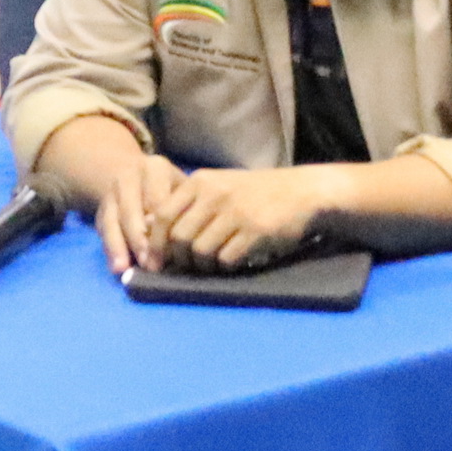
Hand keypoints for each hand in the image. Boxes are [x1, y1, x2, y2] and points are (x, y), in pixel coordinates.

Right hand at [90, 149, 190, 276]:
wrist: (137, 174)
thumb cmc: (175, 189)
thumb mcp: (185, 191)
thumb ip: (179, 211)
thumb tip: (167, 240)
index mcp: (155, 167)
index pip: (157, 201)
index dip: (161, 227)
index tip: (168, 251)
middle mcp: (128, 176)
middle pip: (131, 210)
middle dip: (138, 239)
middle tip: (148, 264)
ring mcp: (111, 191)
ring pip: (112, 221)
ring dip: (118, 246)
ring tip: (124, 268)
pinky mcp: (101, 209)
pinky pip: (103, 230)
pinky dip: (109, 249)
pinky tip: (115, 267)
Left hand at [145, 168, 333, 274]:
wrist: (301, 192)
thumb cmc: (253, 193)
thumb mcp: (218, 188)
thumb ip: (188, 205)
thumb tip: (151, 232)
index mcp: (200, 182)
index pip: (162, 214)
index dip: (154, 242)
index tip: (155, 260)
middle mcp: (215, 194)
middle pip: (179, 237)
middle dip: (178, 259)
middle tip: (186, 267)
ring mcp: (236, 212)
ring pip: (201, 251)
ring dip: (202, 266)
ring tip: (210, 267)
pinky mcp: (256, 231)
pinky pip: (226, 259)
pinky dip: (223, 268)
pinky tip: (230, 264)